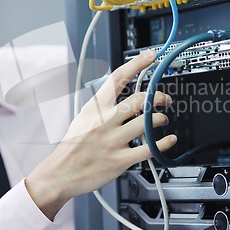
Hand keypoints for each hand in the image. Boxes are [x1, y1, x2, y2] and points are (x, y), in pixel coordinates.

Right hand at [26, 49, 175, 219]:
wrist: (60, 173)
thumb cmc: (73, 145)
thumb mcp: (82, 117)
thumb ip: (101, 105)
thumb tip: (119, 92)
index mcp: (96, 108)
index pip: (117, 78)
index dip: (136, 64)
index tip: (150, 56)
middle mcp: (105, 122)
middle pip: (140, 100)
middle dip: (159, 97)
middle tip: (165, 99)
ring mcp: (113, 141)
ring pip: (147, 123)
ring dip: (161, 119)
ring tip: (163, 120)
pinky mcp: (120, 160)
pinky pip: (149, 149)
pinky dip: (163, 143)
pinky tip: (169, 140)